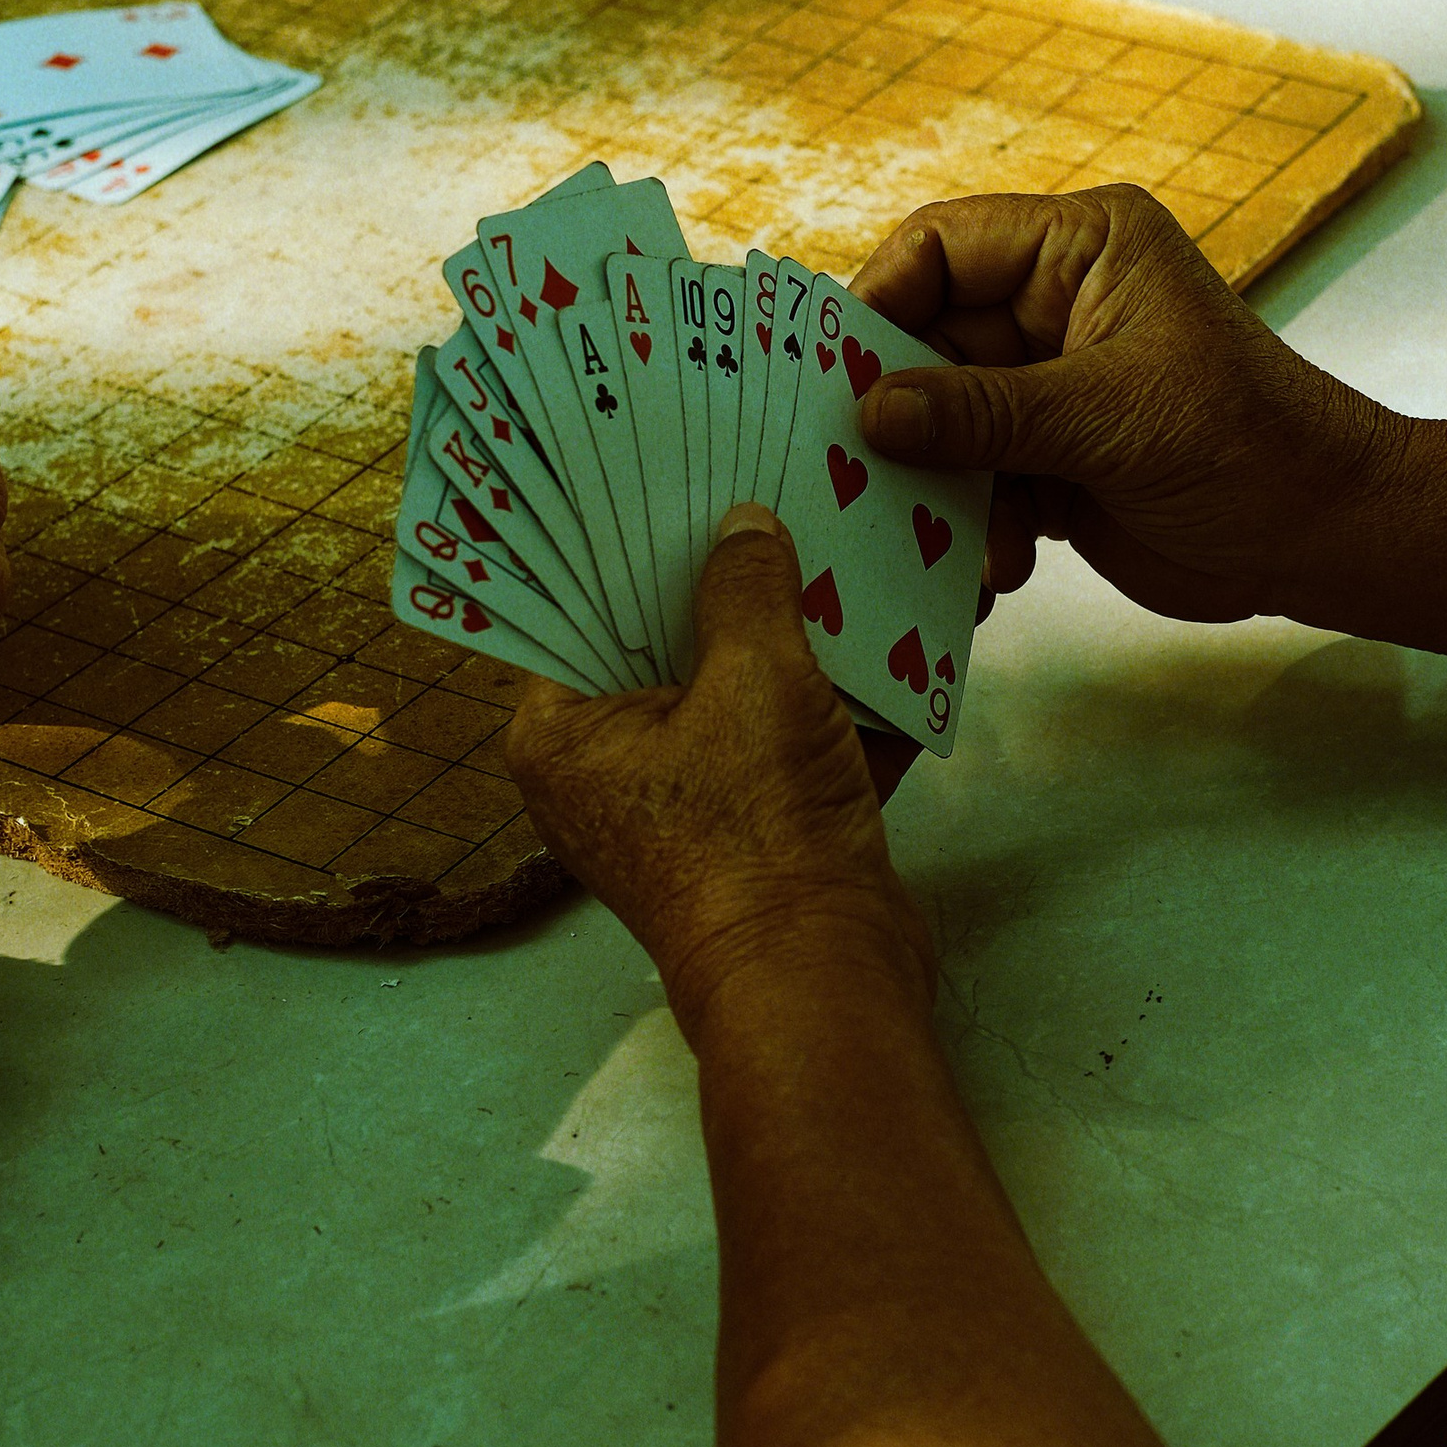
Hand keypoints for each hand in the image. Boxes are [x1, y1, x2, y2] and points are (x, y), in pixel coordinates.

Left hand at [506, 505, 933, 1031]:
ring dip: (792, 633)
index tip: (664, 469)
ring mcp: (682, 798)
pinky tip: (883, 628)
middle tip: (759, 485)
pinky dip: (829, 697)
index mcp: (563, 732)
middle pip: (662, 638)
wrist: (828, 978)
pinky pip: (783, 734)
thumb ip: (747, 590)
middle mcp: (606, 766)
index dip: (627, 536)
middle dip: (723, 575)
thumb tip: (745, 527)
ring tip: (835, 545)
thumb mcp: (757, 681)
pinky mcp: (754, 821)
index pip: (580, 604)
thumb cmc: (760, 837)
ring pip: (734, 684)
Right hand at [849, 183, 1404, 624]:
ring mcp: (1048, 386)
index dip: (877, 300)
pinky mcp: (1049, 460)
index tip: (832, 375)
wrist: (1323, 538)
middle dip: (903, 415)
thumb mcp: (1108, 417)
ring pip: (940, 421)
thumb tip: (872, 412)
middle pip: (926, 340)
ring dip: (939, 488)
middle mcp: (1055, 304)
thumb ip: (984, 412)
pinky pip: (971, 481)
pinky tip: (995, 571)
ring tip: (958, 542)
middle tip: (860, 475)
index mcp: (1080, 248)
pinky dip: (970, 528)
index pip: (940, 246)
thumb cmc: (1248, 444)